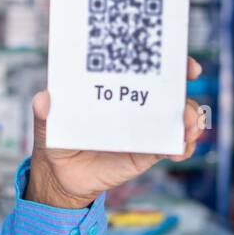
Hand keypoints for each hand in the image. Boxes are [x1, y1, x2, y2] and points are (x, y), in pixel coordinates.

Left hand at [25, 57, 205, 208]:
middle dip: (185, 87)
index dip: (167, 59)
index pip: (144, 66)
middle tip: (188, 95)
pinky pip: (174, 146)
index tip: (183, 63)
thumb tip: (42, 98)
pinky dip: (183, 146)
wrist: (61, 175)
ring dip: (191, 119)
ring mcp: (145, 127)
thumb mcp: (48, 123)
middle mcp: (135, 104)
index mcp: (114, 87)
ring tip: (188, 129)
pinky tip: (179, 151)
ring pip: (179, 117)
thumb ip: (45, 111)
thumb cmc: (56, 138)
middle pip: (170, 89)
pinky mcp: (148, 152)